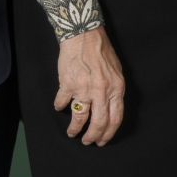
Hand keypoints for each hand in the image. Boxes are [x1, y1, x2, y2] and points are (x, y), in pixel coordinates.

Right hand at [56, 26, 125, 145]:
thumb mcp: (116, 71)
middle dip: (92, 136)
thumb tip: (110, 108)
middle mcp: (101, 92)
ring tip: (72, 133)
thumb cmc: (101, 50)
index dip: (108, 133)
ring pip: (79, 118)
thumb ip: (114, 90)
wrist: (84, 35)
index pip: (115, 119)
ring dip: (75, 128)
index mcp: (116, 89)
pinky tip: (60, 107)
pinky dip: (60, 106)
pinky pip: (62, 102)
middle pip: (98, 123)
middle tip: (87, 142)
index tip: (102, 140)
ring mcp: (84, 89)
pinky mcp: (68, 84)